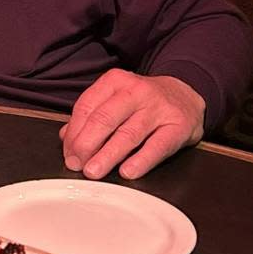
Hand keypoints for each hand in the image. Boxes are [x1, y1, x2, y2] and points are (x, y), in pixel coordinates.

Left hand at [59, 70, 204, 180]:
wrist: (185, 96)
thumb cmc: (142, 103)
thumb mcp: (115, 99)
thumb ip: (90, 116)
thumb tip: (66, 139)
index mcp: (115, 82)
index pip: (87, 107)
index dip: (74, 133)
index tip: (68, 154)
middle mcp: (136, 91)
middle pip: (104, 119)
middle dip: (86, 144)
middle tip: (76, 164)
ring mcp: (158, 108)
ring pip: (128, 134)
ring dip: (108, 155)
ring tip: (93, 171)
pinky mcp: (178, 126)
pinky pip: (157, 146)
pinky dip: (141, 160)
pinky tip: (127, 171)